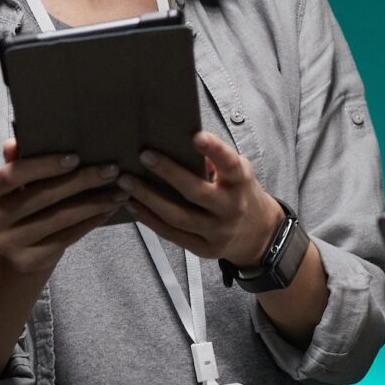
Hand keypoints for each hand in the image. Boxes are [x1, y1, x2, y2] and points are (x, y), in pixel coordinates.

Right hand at [0, 140, 129, 276]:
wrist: (14, 250)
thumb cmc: (19, 204)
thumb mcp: (13, 184)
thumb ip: (16, 162)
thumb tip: (16, 142)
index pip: (13, 174)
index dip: (44, 166)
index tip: (76, 157)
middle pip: (42, 196)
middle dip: (81, 181)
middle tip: (112, 170)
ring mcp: (8, 243)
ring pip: (59, 218)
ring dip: (94, 203)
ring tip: (119, 191)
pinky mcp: (28, 260)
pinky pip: (67, 237)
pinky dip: (90, 222)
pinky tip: (108, 210)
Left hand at [118, 131, 282, 264]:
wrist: (259, 235)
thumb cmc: (239, 193)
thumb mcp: (237, 173)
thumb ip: (214, 161)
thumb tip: (177, 143)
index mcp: (240, 182)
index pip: (229, 164)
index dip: (214, 149)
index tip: (195, 135)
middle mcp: (231, 208)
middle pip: (196, 191)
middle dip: (168, 172)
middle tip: (144, 155)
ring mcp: (217, 232)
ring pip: (178, 216)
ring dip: (148, 198)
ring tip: (126, 181)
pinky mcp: (204, 249)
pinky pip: (172, 234)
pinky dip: (149, 219)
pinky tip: (132, 204)